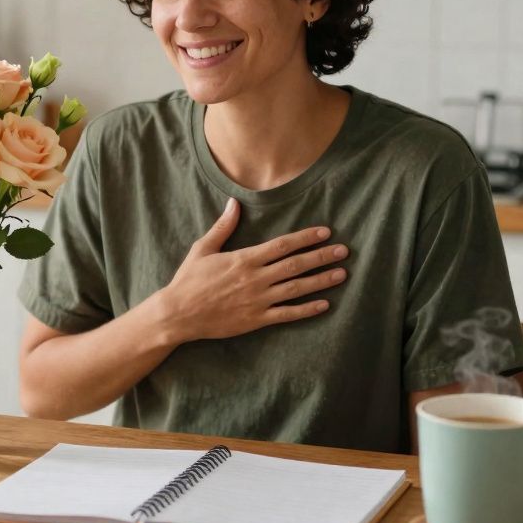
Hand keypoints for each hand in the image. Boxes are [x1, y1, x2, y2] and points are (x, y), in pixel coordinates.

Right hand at [157, 197, 348, 344]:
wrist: (179, 313)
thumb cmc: (189, 280)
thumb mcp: (203, 249)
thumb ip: (223, 227)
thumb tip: (233, 203)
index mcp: (244, 259)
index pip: (282, 245)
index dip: (306, 238)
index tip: (325, 232)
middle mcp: (255, 278)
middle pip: (296, 265)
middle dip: (321, 256)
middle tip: (344, 251)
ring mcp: (258, 300)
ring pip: (296, 288)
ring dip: (321, 280)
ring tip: (341, 274)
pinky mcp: (256, 320)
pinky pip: (287, 314)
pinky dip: (307, 309)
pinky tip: (324, 304)